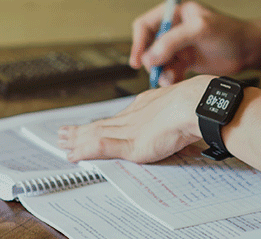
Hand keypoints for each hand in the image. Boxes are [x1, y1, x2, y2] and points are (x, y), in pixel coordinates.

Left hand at [56, 76, 211, 162]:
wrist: (197, 105)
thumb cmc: (198, 108)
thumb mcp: (183, 112)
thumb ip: (176, 120)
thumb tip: (183, 127)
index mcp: (146, 106)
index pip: (118, 117)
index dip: (103, 122)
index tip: (91, 126)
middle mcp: (134, 116)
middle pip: (102, 124)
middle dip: (82, 130)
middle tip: (64, 133)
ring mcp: (130, 129)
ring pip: (96, 134)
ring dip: (78, 139)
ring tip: (62, 141)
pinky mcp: (130, 144)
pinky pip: (100, 147)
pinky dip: (85, 151)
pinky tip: (73, 155)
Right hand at [130, 0, 252, 85]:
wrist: (248, 50)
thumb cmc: (229, 32)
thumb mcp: (199, 30)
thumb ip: (173, 41)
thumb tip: (150, 56)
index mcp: (175, 12)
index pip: (145, 25)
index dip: (138, 42)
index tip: (137, 60)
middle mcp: (175, 27)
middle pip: (149, 45)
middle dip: (151, 60)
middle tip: (157, 72)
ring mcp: (180, 45)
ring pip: (158, 61)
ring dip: (161, 71)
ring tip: (170, 79)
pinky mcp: (186, 60)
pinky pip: (169, 70)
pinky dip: (169, 77)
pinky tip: (175, 81)